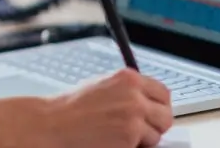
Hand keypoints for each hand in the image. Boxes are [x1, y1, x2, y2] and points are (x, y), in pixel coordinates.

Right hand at [37, 69, 173, 147]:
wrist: (53, 124)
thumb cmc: (71, 109)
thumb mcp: (103, 87)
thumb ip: (127, 91)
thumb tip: (147, 103)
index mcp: (129, 78)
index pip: (163, 93)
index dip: (158, 106)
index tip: (153, 113)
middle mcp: (134, 95)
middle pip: (166, 115)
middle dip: (155, 125)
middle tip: (141, 130)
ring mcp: (134, 117)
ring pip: (157, 135)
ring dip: (144, 139)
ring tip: (121, 136)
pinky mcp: (129, 137)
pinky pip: (144, 147)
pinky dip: (132, 147)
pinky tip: (114, 142)